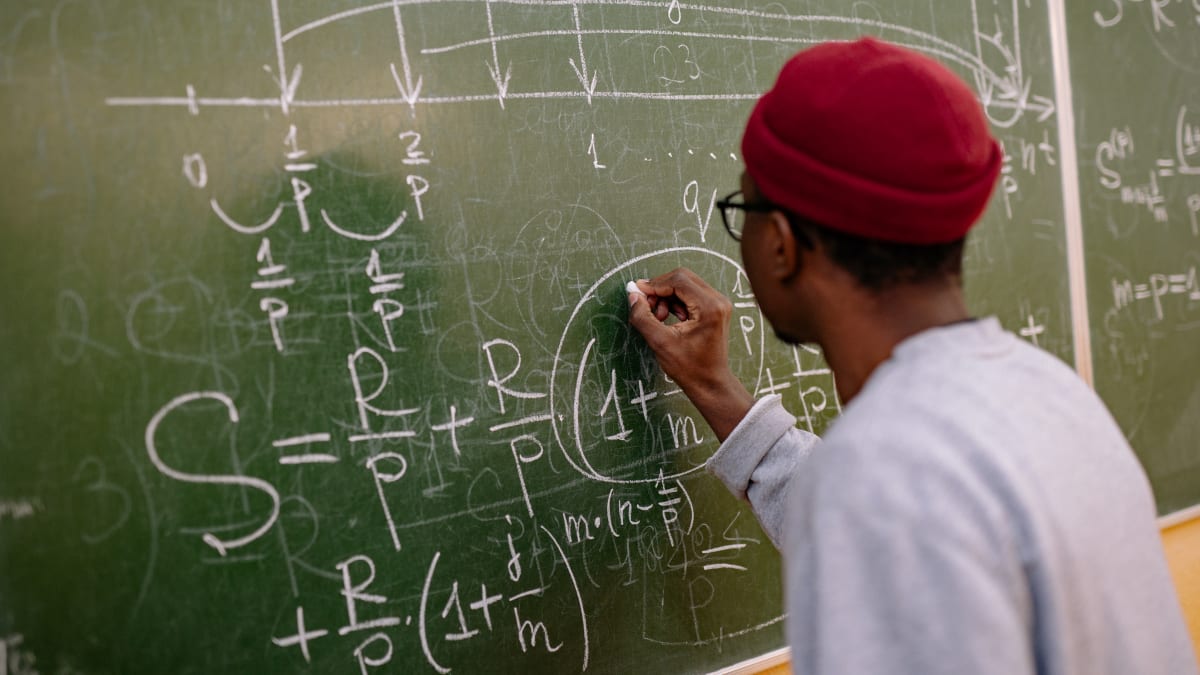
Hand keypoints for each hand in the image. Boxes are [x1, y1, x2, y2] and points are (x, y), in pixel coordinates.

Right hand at [627, 268, 753, 440]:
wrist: (710, 383)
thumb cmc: (690, 368)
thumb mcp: (660, 342)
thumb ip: (643, 317)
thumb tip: (633, 295)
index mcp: (709, 307)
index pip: (678, 280)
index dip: (654, 285)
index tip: (637, 293)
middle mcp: (718, 300)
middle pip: (682, 278)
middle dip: (660, 289)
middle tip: (646, 306)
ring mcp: (718, 303)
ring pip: (685, 285)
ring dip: (666, 297)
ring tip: (658, 317)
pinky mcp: (715, 308)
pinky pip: (690, 294)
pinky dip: (675, 302)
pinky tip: (669, 318)